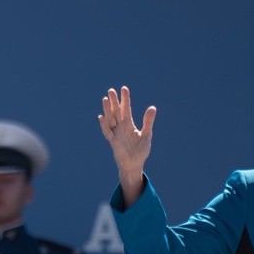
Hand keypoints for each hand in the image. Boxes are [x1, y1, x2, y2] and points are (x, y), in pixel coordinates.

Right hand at [98, 86, 155, 206]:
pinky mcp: (113, 142)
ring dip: (107, 110)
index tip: (124, 88)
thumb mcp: (146, 135)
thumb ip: (148, 121)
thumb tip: (152, 107)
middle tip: (111, 90)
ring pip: (110, 119)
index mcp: (129, 125)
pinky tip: (101, 117)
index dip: (125, 99)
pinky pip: (108, 132)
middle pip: (116, 112)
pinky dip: (104, 125)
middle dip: (114, 101)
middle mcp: (121, 128)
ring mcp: (116, 134)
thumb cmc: (140, 151)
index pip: (126, 109)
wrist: (135, 165)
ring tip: (105, 99)